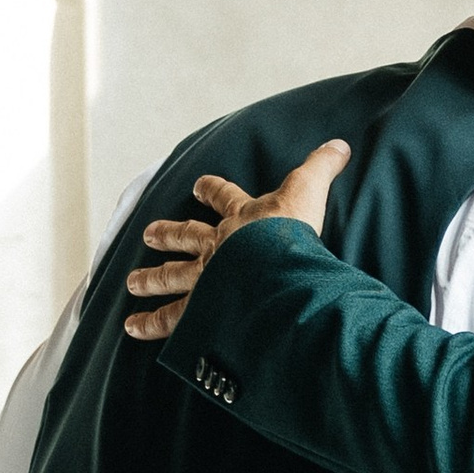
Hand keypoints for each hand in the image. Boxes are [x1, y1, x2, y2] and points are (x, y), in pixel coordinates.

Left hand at [123, 138, 350, 341]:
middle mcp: (216, 246)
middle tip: (148, 234)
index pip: (223, 197)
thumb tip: (340, 144)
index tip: (197, 185)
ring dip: (151, 279)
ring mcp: (204, 278)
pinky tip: (133, 328)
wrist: (272, 269)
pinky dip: (152, 324)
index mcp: (240, 219)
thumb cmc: (290, 232)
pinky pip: (171, 318)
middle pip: (185, 237)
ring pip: (171, 277)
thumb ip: (322, 168)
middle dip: (168, 234)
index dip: (211, 190)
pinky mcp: (199, 310)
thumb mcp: (308, 192)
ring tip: (133, 282)